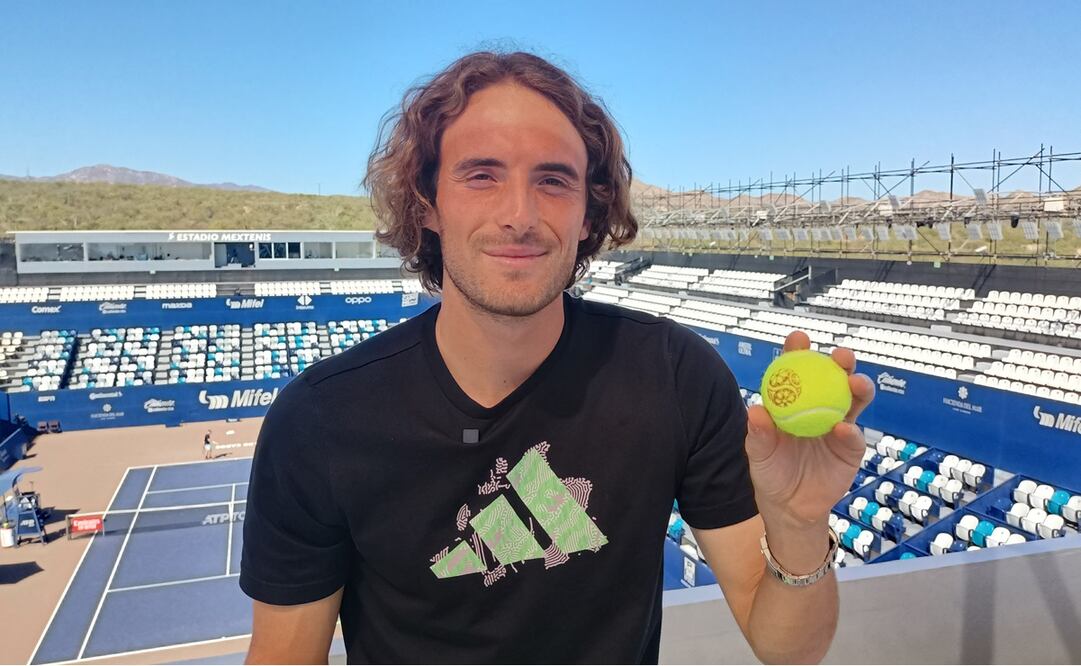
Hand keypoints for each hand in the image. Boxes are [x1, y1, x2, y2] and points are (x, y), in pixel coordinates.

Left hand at [745, 331, 875, 529]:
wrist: (789, 506)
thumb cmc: (770, 472)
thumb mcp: (759, 454)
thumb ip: (759, 434)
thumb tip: (754, 411)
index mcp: (795, 400)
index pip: (798, 371)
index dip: (799, 351)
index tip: (799, 338)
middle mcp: (821, 406)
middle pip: (835, 378)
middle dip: (840, 361)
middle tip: (840, 356)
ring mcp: (840, 425)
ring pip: (855, 400)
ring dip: (858, 387)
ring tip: (853, 382)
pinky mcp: (851, 448)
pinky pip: (854, 436)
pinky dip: (850, 431)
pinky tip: (842, 428)